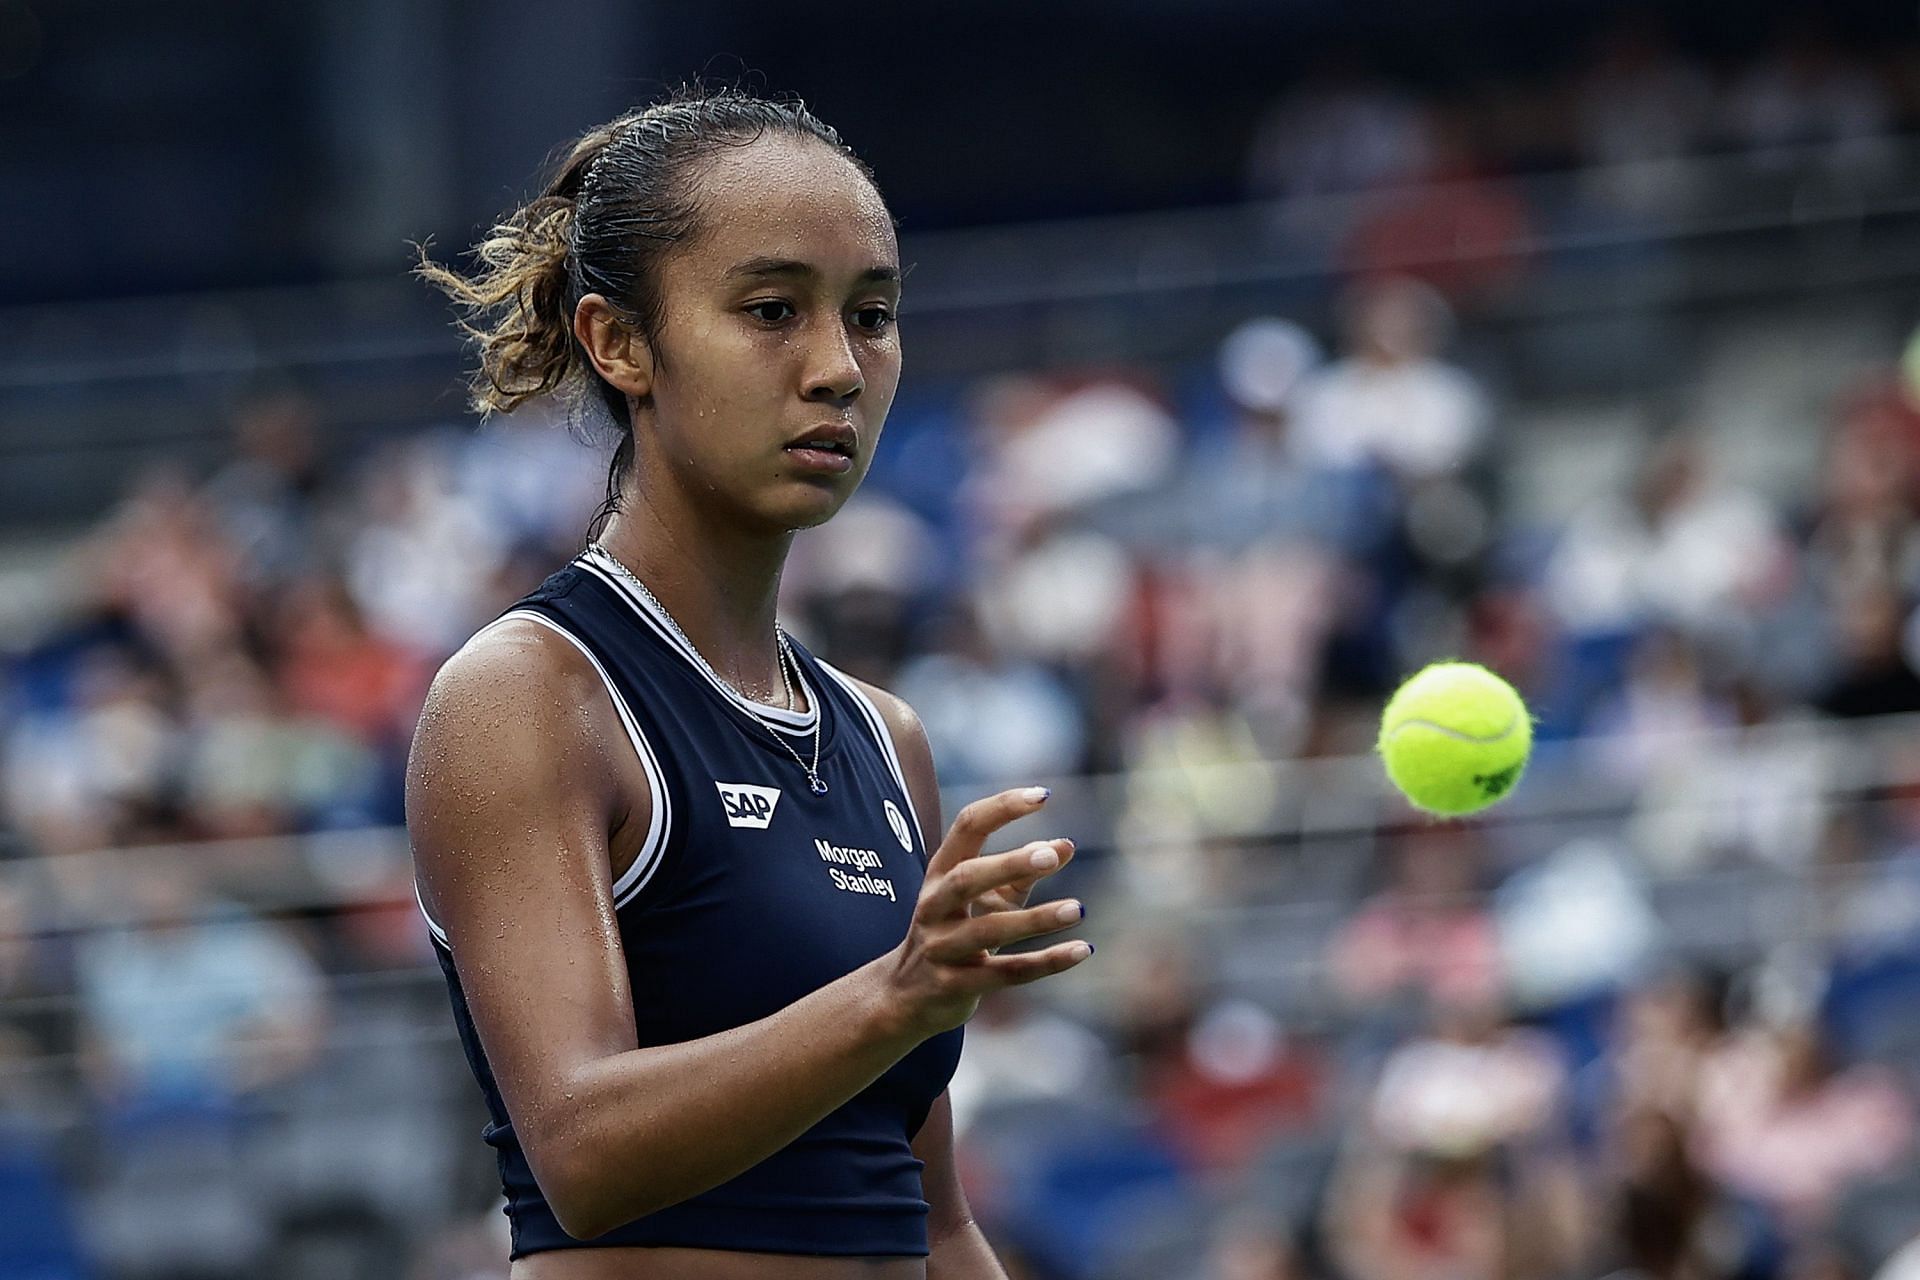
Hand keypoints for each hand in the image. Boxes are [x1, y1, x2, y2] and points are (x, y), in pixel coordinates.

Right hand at [880, 786, 1090, 1041]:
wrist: (905, 996)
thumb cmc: (955, 933)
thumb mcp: (985, 899)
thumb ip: (1023, 873)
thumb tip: (1066, 846)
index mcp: (940, 873)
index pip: (968, 828)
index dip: (1003, 808)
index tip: (1044, 796)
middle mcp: (934, 906)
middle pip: (967, 878)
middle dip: (1009, 864)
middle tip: (1051, 857)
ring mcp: (940, 948)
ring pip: (989, 931)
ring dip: (1036, 919)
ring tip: (1077, 909)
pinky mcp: (954, 986)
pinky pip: (1005, 973)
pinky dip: (1046, 963)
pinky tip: (1082, 950)